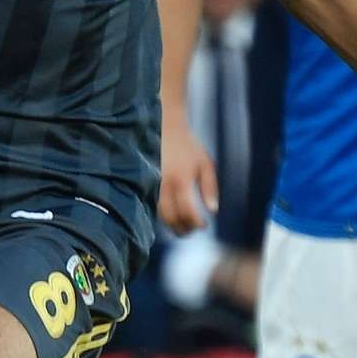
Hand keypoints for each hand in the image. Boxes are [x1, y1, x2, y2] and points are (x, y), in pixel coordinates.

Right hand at [158, 120, 217, 234]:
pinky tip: (171, 214)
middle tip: (192, 230)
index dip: (196, 223)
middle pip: (172, 218)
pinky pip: (151, 207)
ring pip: (159, 215)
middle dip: (183, 229)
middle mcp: (164, 184)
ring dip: (172, 225)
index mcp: (181, 179)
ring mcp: (151, 185)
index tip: (204, 225)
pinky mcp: (143, 184)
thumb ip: (210, 187)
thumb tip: (212, 211)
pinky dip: (162, 215)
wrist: (163, 127)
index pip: (188, 212)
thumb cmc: (188, 146)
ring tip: (182, 226)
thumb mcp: (205, 163)